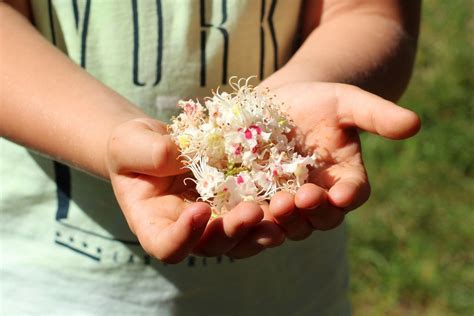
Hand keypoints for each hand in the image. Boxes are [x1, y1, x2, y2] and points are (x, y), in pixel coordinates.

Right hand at [106, 118, 283, 262]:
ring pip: (240, 238)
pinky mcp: (236, 204)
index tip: (197, 211)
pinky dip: (274, 209)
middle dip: (232, 232)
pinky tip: (292, 195)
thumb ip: (147, 153)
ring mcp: (215, 220)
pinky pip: (257, 213)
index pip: (166, 246)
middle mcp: (188, 231)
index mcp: (155, 224)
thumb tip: (174, 156)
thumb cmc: (134, 147)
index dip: (182, 238)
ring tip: (281, 211)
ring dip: (261, 229)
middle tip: (251, 212)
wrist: (159, 143)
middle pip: (211, 245)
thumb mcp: (130, 143)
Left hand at [262, 82, 420, 238]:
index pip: (353, 194)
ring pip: (289, 223)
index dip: (348, 196)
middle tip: (299, 199)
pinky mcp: (259, 201)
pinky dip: (252, 220)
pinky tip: (241, 213)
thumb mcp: (346, 101)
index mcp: (346, 180)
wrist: (280, 104)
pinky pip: (258, 218)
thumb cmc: (319, 102)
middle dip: (311, 212)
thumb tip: (415, 124)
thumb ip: (376, 115)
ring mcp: (288, 202)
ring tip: (272, 207)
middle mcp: (319, 199)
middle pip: (321, 217)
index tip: (340, 194)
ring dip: (282, 220)